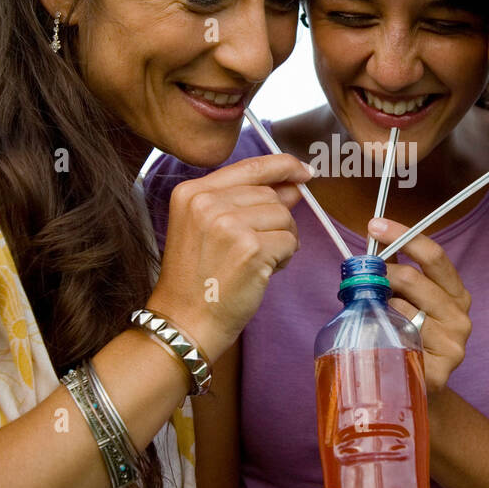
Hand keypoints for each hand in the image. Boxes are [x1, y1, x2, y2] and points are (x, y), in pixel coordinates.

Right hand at [150, 154, 310, 357]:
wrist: (184, 322)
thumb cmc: (197, 280)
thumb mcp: (205, 228)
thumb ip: (243, 201)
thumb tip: (292, 186)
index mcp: (192, 192)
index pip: (250, 166)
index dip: (283, 166)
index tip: (304, 171)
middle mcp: (208, 203)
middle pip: (270, 195)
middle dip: (276, 220)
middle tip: (259, 247)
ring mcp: (230, 225)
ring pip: (284, 217)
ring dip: (282, 240)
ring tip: (256, 261)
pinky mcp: (251, 249)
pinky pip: (290, 241)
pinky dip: (284, 258)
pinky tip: (262, 272)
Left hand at [366, 217, 471, 392]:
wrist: (414, 390)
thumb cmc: (406, 339)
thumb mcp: (406, 303)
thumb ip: (397, 277)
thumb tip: (371, 245)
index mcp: (456, 294)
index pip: (434, 256)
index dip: (404, 235)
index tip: (374, 225)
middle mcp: (460, 316)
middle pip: (414, 279)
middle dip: (381, 273)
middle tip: (362, 276)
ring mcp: (453, 345)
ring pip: (402, 309)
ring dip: (379, 308)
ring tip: (372, 317)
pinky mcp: (440, 370)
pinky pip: (400, 340)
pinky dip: (384, 335)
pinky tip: (381, 339)